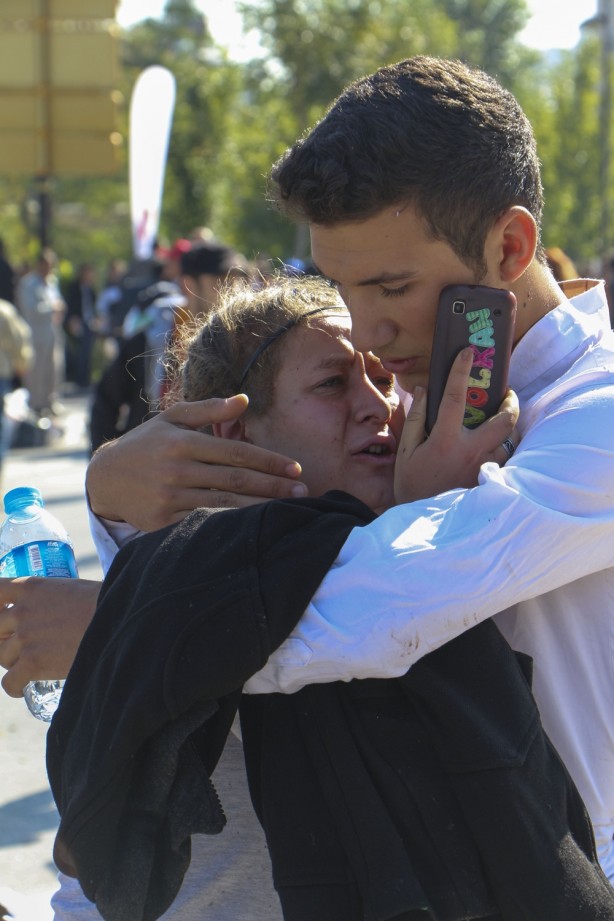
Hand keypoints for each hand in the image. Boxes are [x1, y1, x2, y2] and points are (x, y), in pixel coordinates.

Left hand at [0, 577, 99, 696]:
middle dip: (3, 638)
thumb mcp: (70, 589)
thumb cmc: (104, 602)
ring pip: (2, 656)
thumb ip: (51, 598)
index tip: (3, 613)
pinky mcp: (34, 663)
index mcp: (31, 587)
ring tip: (25, 666)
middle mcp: (22, 611)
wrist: (119, 620)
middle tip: (18, 645)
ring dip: (11, 662)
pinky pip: (9, 681)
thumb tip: (52, 609)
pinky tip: (23, 687)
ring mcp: (26, 638)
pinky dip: (14, 687)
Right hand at [86, 394, 307, 531]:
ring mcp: (169, 497)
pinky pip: (204, 524)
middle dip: (273, 486)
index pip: (236, 451)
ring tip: (288, 510)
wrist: (105, 478)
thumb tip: (244, 400)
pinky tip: (254, 528)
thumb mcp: (171, 419)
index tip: (295, 468)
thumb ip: (208, 410)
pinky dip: (231, 526)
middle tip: (303, 492)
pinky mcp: (162, 521)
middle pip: (236, 479)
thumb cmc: (146, 444)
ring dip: (260, 508)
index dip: (269, 460)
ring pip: (224, 504)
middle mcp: (177, 469)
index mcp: (183, 442)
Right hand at [394, 348, 518, 503]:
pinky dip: (503, 448)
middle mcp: (471, 452)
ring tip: (498, 421)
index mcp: (445, 440)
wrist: (421, 520)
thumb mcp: (406, 451)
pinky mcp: (489, 480)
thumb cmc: (412, 484)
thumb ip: (416, 419)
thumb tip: (424, 390)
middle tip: (506, 393)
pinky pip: (504, 458)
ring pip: (508, 440)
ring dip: (506, 428)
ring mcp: (484, 467)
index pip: (455, 397)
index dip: (460, 371)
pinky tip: (494, 445)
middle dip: (510, 402)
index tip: (467, 352)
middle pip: (504, 420)